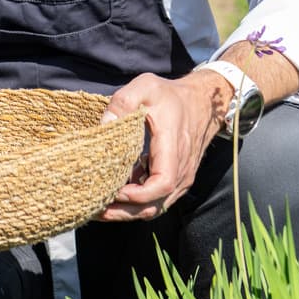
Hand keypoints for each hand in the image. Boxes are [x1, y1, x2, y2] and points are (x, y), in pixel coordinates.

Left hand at [96, 71, 226, 221]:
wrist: (202, 102)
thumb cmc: (171, 96)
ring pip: (155, 207)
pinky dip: (137, 203)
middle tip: (96, 210)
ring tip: (101, 207)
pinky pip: (157, 200)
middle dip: (124, 212)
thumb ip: (123, 102)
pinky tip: (117, 194)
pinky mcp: (177, 180)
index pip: (162, 183)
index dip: (138, 194)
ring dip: (128, 211)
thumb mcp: (146, 87)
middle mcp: (181, 170)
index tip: (114, 191)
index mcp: (173, 147)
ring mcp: (181, 178)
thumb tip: (103, 125)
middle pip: (154, 205)